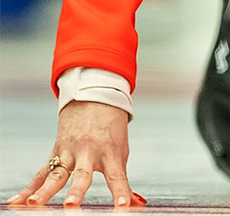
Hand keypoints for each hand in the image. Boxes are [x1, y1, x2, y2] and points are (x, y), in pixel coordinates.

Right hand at [7, 100, 145, 207]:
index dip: (121, 191)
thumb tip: (135, 204)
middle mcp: (89, 152)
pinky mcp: (56, 152)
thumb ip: (122, 179)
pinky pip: (41, 173)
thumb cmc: (110, 130)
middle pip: (82, 175)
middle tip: (71, 205)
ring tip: (34, 204)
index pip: (117, 176)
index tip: (123, 205)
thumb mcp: (120, 152)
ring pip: (56, 174)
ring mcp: (70, 152)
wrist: (94, 100)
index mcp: (110, 152)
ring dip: (45, 191)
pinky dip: (29, 188)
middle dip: (76, 191)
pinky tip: (18, 201)